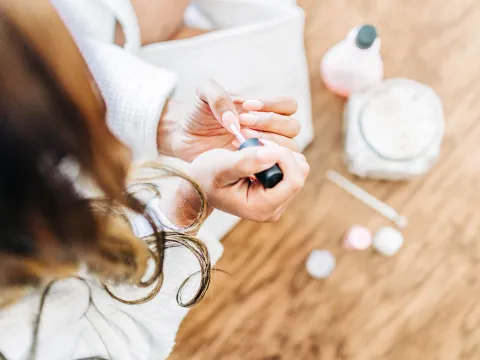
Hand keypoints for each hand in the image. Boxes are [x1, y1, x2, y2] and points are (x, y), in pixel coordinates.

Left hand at [158, 80, 300, 161]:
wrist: (184, 137)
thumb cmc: (198, 113)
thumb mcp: (203, 95)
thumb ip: (218, 97)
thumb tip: (235, 122)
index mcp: (263, 108)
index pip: (288, 105)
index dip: (273, 105)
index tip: (246, 107)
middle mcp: (269, 128)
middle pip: (293, 126)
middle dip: (269, 124)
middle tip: (242, 125)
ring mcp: (264, 149)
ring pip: (289, 146)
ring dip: (268, 142)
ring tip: (240, 139)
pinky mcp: (256, 166)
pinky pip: (274, 165)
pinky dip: (262, 160)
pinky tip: (239, 154)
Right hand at [180, 141, 309, 222]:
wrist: (199, 184)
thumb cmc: (206, 176)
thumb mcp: (221, 166)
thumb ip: (246, 162)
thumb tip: (273, 155)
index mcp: (263, 208)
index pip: (294, 180)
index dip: (284, 156)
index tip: (261, 142)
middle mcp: (275, 208)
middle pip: (299, 173)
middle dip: (281, 152)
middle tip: (255, 143)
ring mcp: (278, 200)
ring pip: (297, 167)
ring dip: (279, 152)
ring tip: (253, 149)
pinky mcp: (277, 190)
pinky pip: (290, 166)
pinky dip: (278, 154)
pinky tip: (257, 154)